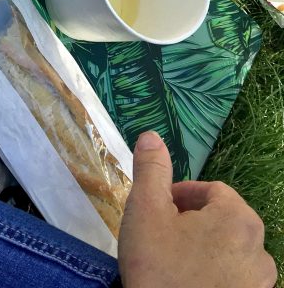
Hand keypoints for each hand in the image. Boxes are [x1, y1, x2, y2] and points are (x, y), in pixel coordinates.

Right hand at [118, 131, 275, 287]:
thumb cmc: (160, 269)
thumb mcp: (145, 211)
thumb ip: (151, 170)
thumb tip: (152, 135)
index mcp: (238, 217)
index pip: (211, 190)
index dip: (181, 195)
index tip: (158, 209)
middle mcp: (261, 249)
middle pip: (223, 221)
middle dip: (193, 222)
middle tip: (162, 235)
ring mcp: (261, 285)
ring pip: (230, 253)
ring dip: (205, 251)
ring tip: (174, 264)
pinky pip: (235, 283)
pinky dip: (215, 279)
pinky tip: (188, 285)